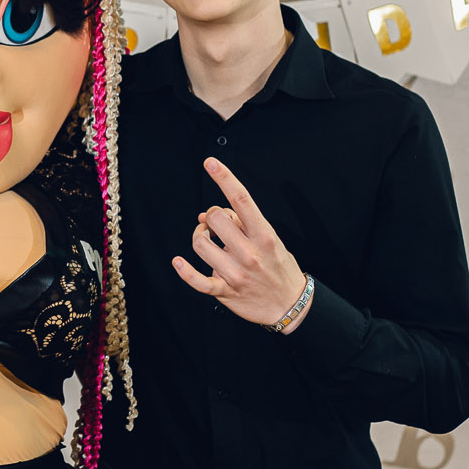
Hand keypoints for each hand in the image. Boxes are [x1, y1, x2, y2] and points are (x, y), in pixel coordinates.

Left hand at [172, 158, 309, 330]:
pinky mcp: (226, 291)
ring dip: (198, 237)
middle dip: (210, 216)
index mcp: (264, 235)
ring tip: (205, 239)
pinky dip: (185, 271)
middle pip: (216, 219)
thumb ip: (242, 225)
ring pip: (202, 245)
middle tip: (214, 223)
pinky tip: (178, 262)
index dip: (224, 178)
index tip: (210, 162)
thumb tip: (207, 214)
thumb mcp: (270, 240)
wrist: (290, 305)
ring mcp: (236, 273)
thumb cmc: (278, 267)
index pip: (242, 200)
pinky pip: (199, 281)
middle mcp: (250, 252)